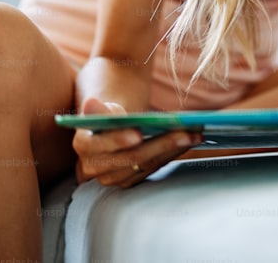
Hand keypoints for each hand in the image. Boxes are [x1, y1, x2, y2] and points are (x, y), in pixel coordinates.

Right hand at [73, 97, 200, 188]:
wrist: (111, 115)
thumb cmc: (106, 103)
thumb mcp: (101, 99)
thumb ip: (98, 106)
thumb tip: (91, 104)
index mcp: (83, 144)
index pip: (100, 145)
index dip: (118, 140)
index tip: (138, 133)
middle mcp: (93, 167)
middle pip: (130, 157)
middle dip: (160, 144)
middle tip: (184, 132)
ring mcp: (112, 176)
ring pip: (146, 163)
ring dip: (172, 149)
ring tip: (195, 134)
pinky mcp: (129, 178)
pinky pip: (153, 167)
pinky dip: (172, 153)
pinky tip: (190, 141)